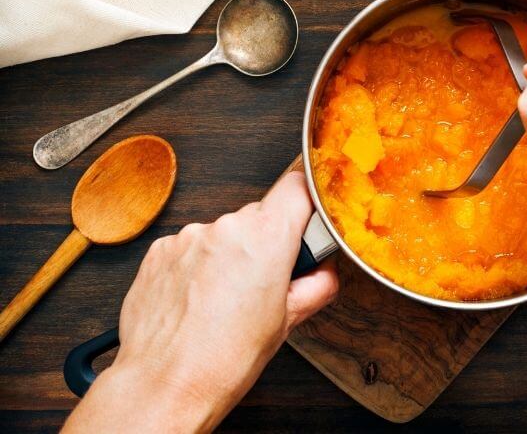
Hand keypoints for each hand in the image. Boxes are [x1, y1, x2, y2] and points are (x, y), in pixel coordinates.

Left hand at [64, 171, 337, 432]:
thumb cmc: (223, 360)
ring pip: (224, 234)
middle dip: (269, 242)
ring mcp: (188, 237)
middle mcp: (226, 228)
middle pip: (261, 215)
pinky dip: (199, 267)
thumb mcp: (289, 322)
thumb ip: (316, 284)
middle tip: (268, 282)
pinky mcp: (160, 250)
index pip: (297, 185)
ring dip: (231, 256)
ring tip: (226, 301)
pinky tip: (200, 300)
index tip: (310, 216)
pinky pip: (192, 247)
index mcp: (266, 238)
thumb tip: (322, 271)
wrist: (164, 385)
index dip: (308, 198)